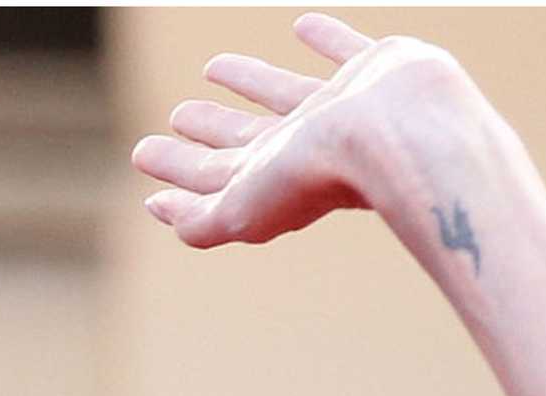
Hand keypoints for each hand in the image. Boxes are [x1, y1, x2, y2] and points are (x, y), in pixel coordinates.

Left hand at [131, 14, 500, 249]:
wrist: (403, 137)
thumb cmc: (326, 178)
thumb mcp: (246, 210)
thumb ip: (202, 218)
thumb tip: (159, 209)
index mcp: (281, 178)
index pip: (218, 175)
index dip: (178, 166)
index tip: (142, 152)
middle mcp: (313, 146)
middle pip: (252, 138)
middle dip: (214, 128)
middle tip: (179, 114)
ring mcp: (348, 108)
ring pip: (288, 92)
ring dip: (253, 81)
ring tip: (215, 67)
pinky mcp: (379, 70)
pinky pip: (345, 48)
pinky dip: (325, 38)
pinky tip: (304, 27)